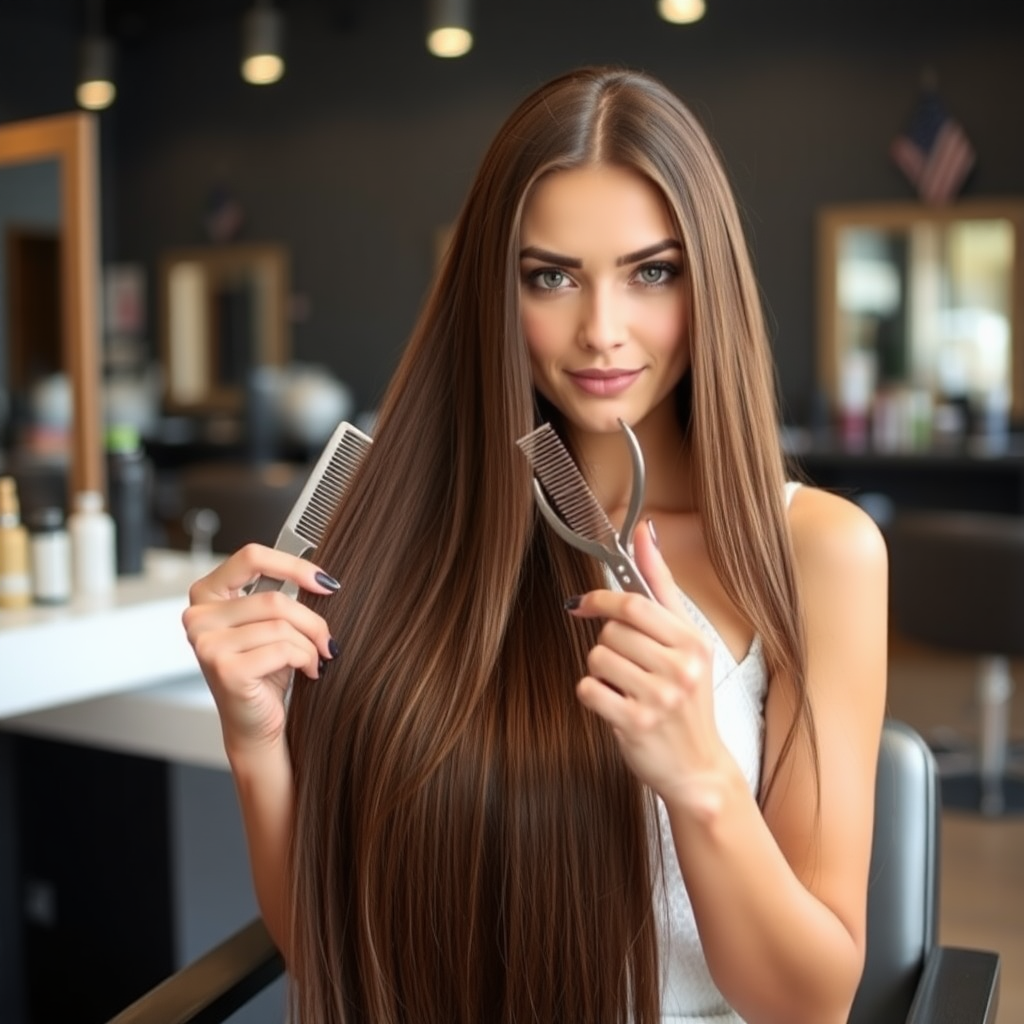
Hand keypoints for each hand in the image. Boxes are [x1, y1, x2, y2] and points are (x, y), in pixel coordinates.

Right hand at [182, 544, 339, 757]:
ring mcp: (207, 643)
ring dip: (311, 644)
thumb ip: (279, 593)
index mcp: (206, 595)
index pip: (251, 557)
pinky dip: (306, 659)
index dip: (293, 565)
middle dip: (313, 621)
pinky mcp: (225, 668)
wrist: (255, 724)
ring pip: (282, 625)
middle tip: (327, 640)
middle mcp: (198, 617)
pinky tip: (308, 671)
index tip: (325, 582)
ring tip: (315, 659)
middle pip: (275, 599)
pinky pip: (284, 649)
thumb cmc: (264, 671)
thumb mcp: (269, 624)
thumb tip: (319, 577)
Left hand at [567, 521, 727, 807]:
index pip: (634, 604)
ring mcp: (659, 699)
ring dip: (600, 671)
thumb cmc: (689, 701)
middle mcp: (680, 669)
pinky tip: (615, 706)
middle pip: (611, 632)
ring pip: (597, 659)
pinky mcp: (635, 725)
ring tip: (625, 688)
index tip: (585, 603)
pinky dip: (593, 696)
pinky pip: (589, 690)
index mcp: (693, 642)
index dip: (601, 598)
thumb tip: (643, 533)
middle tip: (627, 666)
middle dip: (608, 645)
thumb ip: (661, 587)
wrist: (699, 768)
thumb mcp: (687, 642)